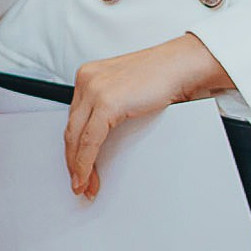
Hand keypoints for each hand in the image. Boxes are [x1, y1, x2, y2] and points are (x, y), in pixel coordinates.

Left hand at [65, 35, 229, 198]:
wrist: (180, 66)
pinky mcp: (106, 102)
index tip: (76, 165)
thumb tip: (99, 138)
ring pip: (76, 137)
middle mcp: (86, 81)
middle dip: (73, 160)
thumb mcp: (124, 91)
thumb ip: (108, 106)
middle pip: (71, 129)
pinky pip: (90, 141)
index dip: (73, 146)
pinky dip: (86, 162)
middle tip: (79, 182)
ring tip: (84, 185)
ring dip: (78, 166)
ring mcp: (94, 90)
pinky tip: (88, 175)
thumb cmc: (160, 76)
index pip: (73, 118)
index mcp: (88, 76)